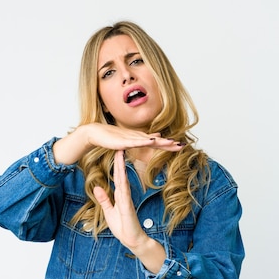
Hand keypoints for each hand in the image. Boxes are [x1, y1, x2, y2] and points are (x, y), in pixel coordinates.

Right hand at [53, 123, 183, 164]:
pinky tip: (152, 141)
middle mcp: (138, 137)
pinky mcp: (123, 140)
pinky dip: (144, 141)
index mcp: (140, 139)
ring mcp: (131, 138)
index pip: (158, 142)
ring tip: (172, 143)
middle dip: (169, 144)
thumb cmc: (111, 137)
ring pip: (149, 140)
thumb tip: (156, 136)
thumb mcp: (129, 140)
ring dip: (160, 141)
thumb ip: (142, 140)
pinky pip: (136, 141)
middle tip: (182, 145)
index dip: (169, 144)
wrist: (95, 133)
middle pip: (157, 141)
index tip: (181, 146)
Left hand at [93, 150, 165, 272]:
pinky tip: (121, 176)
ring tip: (120, 155)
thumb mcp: (109, 211)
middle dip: (120, 161)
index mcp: (120, 196)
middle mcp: (125, 195)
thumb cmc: (123, 227)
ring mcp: (127, 201)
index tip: (115, 152)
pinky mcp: (128, 209)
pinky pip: (125, 194)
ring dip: (121, 168)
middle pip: (122, 175)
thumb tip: (97, 187)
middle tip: (119, 145)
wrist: (133, 241)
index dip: (116, 164)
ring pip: (123, 181)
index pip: (118, 177)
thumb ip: (104, 199)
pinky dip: (123, 184)